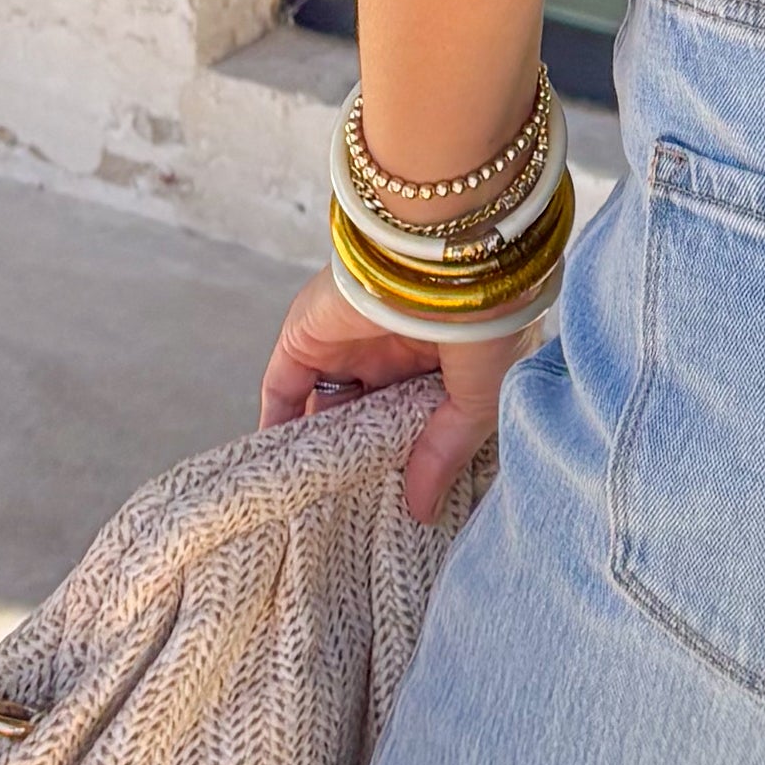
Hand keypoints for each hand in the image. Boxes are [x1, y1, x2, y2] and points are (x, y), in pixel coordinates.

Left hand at [261, 268, 546, 524]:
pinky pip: (284, 389)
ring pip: (325, 406)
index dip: (411, 457)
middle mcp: (396, 351)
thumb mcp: (479, 396)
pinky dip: (277, 425)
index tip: (402, 504)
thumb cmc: (487, 318)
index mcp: (446, 359)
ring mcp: (349, 343)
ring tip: (313, 502)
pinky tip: (277, 469)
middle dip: (362, 457)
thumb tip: (423, 510)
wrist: (442, 254)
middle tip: (354, 509)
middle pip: (370, 415)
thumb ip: (445, 450)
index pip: (420, 418)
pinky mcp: (308, 336)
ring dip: (319, 448)